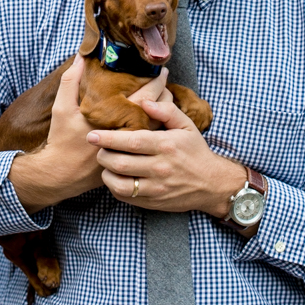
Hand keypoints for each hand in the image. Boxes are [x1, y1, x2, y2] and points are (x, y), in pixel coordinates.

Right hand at [7, 59, 171, 213]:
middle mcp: (126, 133)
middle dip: (163, 93)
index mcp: (114, 117)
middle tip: (165, 79)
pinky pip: (150, 141)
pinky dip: (156, 127)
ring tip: (164, 95)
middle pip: (156, 111)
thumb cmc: (62, 139)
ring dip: (162, 111)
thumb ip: (71, 80)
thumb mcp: (62, 107)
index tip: (160, 70)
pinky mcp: (129, 159)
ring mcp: (130, 149)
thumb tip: (81, 57)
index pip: (145, 95)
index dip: (156, 81)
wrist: (61, 175)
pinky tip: (156, 117)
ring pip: (157, 126)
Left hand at [88, 97, 247, 217]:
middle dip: (103, 155)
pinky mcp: (153, 202)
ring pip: (120, 184)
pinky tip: (115, 177)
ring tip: (105, 163)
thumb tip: (144, 102)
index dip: (108, 138)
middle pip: (120, 163)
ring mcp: (155, 188)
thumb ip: (166, 111)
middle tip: (98, 147)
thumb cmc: (195, 151)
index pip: (130, 142)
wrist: (212, 184)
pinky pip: (126, 197)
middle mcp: (159, 168)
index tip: (92, 134)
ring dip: (106, 173)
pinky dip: (114, 187)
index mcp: (165, 145)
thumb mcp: (186, 126)